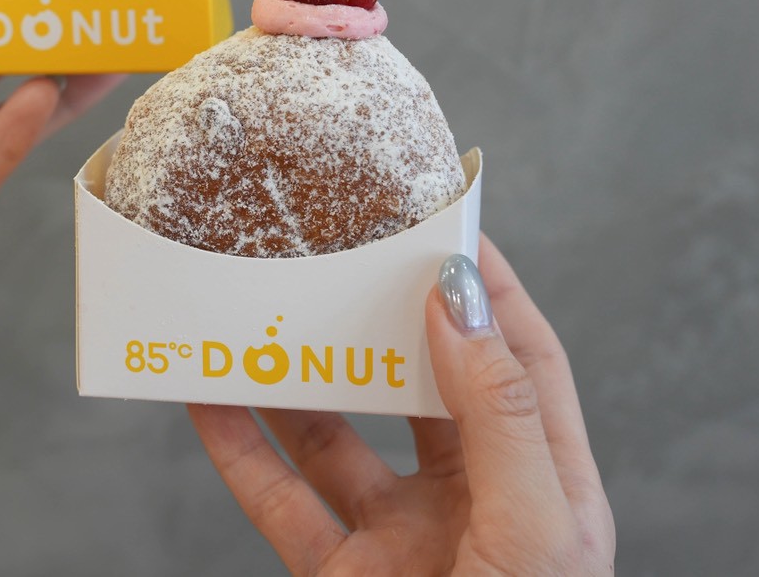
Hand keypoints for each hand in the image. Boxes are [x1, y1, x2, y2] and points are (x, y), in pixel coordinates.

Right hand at [188, 237, 614, 574]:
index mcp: (548, 483)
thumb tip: (455, 298)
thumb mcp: (537, 533)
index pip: (521, 356)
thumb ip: (498, 414)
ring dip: (294, 376)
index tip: (437, 218)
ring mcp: (406, 540)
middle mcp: (478, 501)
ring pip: (339, 436)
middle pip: (423, 382)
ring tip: (255, 308)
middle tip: (332, 248)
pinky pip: (284, 504)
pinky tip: (209, 401)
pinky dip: (241, 451)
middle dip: (377, 318)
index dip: (486, 284)